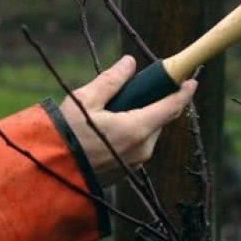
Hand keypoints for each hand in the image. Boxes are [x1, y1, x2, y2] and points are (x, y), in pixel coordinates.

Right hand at [60, 55, 196, 185]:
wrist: (49, 178)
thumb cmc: (64, 137)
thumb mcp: (84, 101)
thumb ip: (111, 81)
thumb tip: (130, 63)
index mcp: (137, 128)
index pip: (172, 107)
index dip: (184, 92)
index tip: (192, 79)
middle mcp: (142, 148)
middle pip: (160, 119)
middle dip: (155, 102)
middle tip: (136, 90)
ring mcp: (135, 163)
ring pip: (149, 133)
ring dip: (142, 119)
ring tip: (114, 111)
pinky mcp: (126, 173)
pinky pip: (138, 147)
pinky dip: (132, 134)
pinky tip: (110, 130)